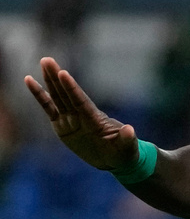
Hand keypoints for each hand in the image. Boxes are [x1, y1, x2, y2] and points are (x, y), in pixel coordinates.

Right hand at [24, 57, 138, 170]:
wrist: (116, 159)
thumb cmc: (124, 152)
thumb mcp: (127, 147)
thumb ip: (127, 139)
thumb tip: (130, 131)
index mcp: (95, 119)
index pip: (80, 101)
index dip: (72, 88)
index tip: (63, 73)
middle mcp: (81, 116)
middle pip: (66, 94)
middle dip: (56, 77)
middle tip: (47, 60)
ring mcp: (71, 119)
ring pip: (57, 97)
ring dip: (49, 81)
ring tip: (44, 62)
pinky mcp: (62, 126)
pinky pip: (49, 109)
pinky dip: (40, 96)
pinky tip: (30, 82)